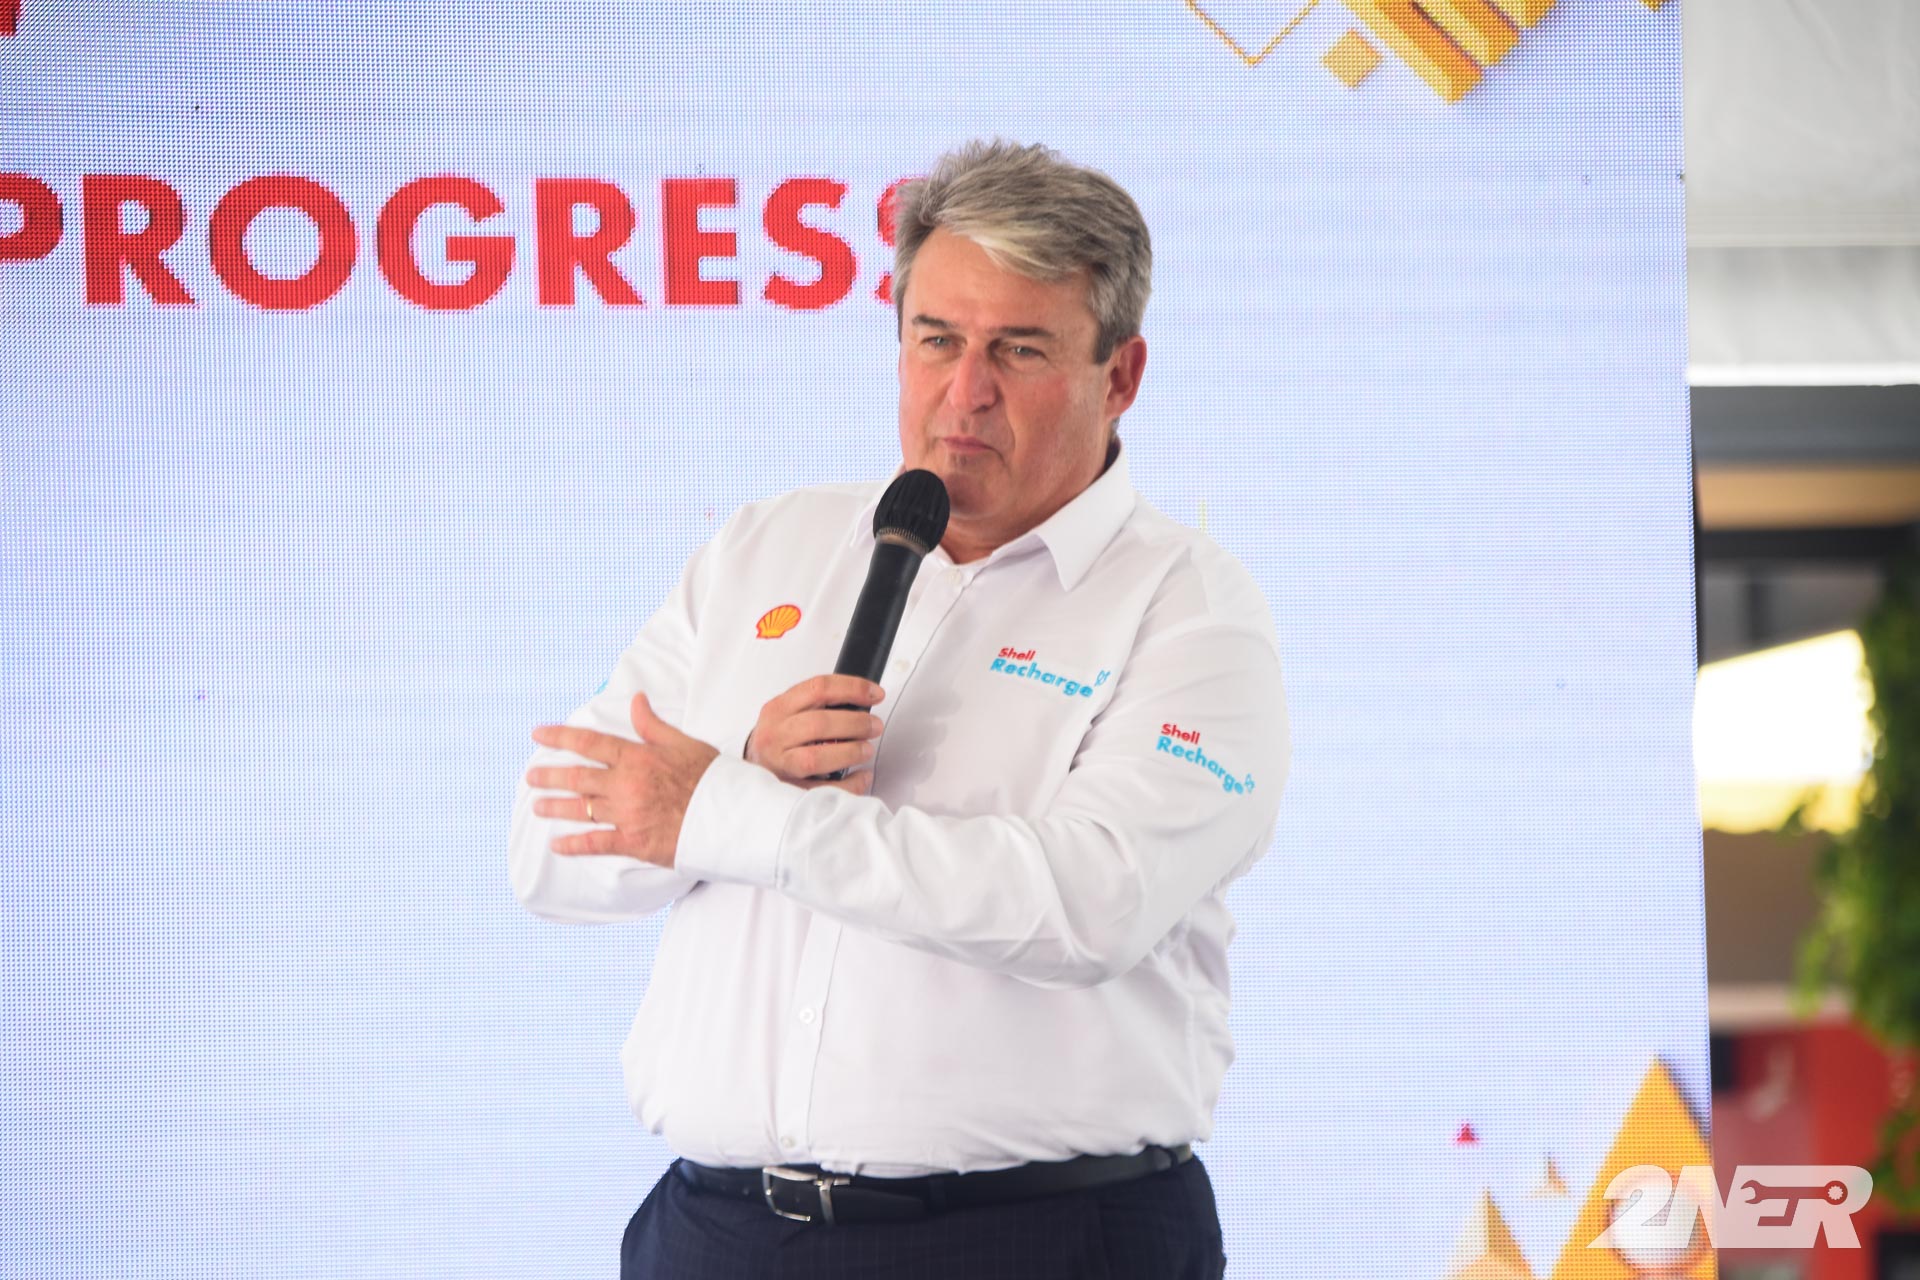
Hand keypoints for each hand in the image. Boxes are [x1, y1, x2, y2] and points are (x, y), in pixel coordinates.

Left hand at [525, 692, 719, 866]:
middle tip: (530, 776)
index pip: (589, 743)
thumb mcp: (684, 743)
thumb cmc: (711, 778)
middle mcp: (626, 784)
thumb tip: (636, 701)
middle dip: (549, 776)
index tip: (538, 734)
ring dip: (555, 808)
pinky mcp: (633, 842)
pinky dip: (573, 845)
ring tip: (537, 807)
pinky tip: (557, 845)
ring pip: (581, 809)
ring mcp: (627, 814)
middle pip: (577, 778)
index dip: (560, 737)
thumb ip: (653, 725)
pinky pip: (595, 843)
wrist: (730, 816)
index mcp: (637, 757)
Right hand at [744, 674, 885, 794]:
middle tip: (874, 726)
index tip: (874, 694)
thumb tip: (863, 700)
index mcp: (779, 708)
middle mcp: (776, 735)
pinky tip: (861, 776)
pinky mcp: (788, 790)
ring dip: (850, 752)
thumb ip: (819, 703)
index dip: (852, 688)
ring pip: (816, 758)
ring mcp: (780, 764)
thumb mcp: (789, 712)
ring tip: (866, 750)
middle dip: (855, 723)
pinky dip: (848, 785)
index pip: (819, 688)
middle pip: (819, 723)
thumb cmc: (778, 739)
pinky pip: (822, 791)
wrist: (751, 768)